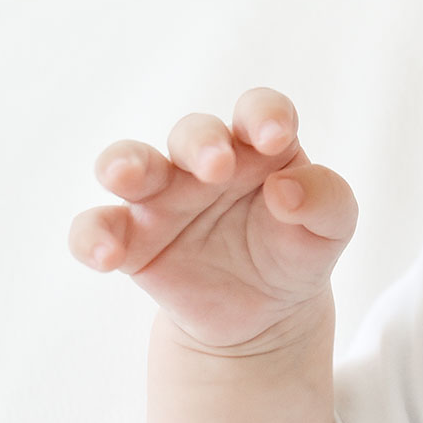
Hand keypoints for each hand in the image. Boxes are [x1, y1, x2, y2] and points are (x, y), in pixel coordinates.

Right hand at [68, 87, 357, 349]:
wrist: (266, 313)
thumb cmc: (298, 251)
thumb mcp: (330, 229)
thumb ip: (325, 200)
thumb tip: (285, 188)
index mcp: (259, 149)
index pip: (258, 110)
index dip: (264, 115)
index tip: (276, 138)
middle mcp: (205, 163)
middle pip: (191, 133)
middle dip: (199, 143)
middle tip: (217, 167)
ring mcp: (163, 198)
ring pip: (128, 164)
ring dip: (123, 163)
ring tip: (125, 177)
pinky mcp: (132, 240)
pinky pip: (96, 228)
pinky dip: (92, 237)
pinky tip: (107, 256)